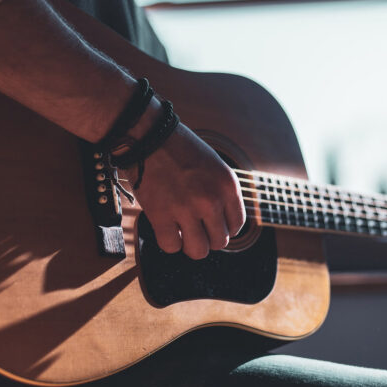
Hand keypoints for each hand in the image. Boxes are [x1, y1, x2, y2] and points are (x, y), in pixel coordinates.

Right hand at [121, 123, 245, 259]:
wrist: (149, 136)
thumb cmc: (179, 149)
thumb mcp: (213, 165)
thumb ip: (221, 193)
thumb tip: (222, 224)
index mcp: (227, 186)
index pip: (237, 225)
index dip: (223, 227)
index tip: (211, 223)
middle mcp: (211, 200)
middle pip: (219, 242)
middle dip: (207, 237)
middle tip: (195, 226)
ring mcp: (186, 209)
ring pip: (198, 251)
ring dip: (190, 244)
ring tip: (182, 231)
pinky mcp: (161, 215)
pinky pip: (171, 246)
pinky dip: (168, 241)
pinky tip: (166, 227)